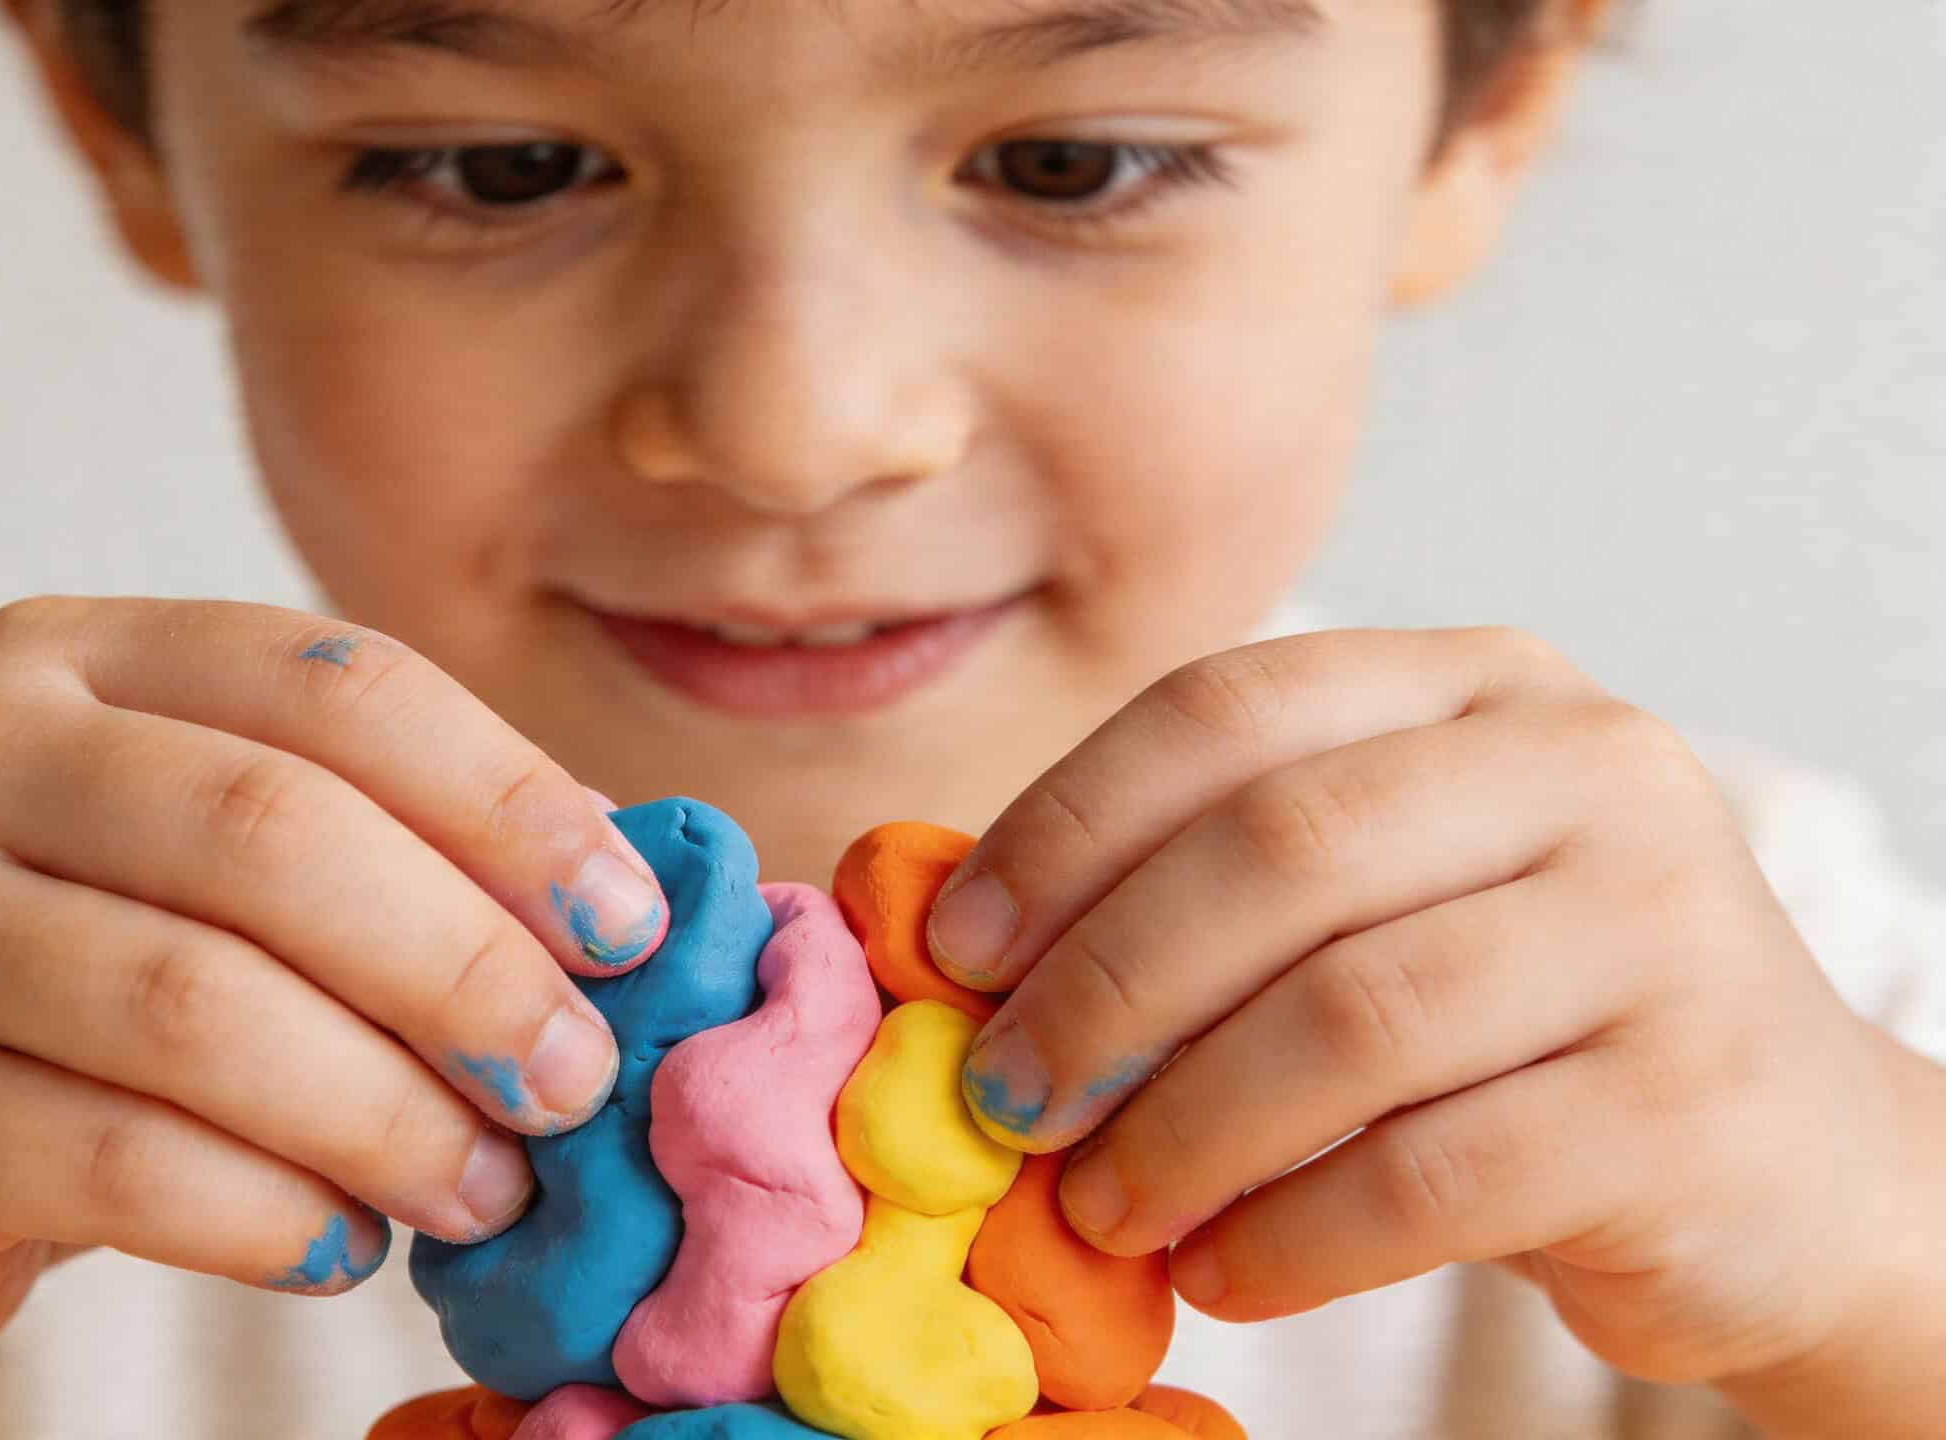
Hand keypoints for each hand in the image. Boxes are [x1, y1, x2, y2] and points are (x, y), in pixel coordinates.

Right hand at [0, 598, 664, 1375]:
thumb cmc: (48, 990)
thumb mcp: (185, 867)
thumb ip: (372, 848)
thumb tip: (627, 890)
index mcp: (70, 653)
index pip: (335, 684)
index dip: (510, 800)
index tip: (629, 926)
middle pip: (274, 832)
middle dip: (464, 969)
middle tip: (574, 1082)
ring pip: (198, 1007)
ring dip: (386, 1114)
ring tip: (485, 1189)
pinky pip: (116, 1159)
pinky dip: (267, 1215)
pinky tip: (344, 1245)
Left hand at [932, 627, 1912, 1392]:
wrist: (1785, 1169)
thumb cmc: (1519, 1023)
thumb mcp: (1389, 899)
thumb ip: (1217, 886)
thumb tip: (966, 946)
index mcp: (1480, 685)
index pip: (1228, 708)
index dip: (1066, 825)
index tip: (959, 948)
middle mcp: (1586, 767)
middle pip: (1278, 849)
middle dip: (1105, 984)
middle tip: (1005, 1096)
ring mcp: (1658, 925)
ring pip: (1351, 1018)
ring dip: (1182, 1129)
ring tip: (1100, 1205)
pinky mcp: (1684, 1101)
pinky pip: (1431, 1174)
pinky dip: (1291, 1234)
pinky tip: (1220, 1270)